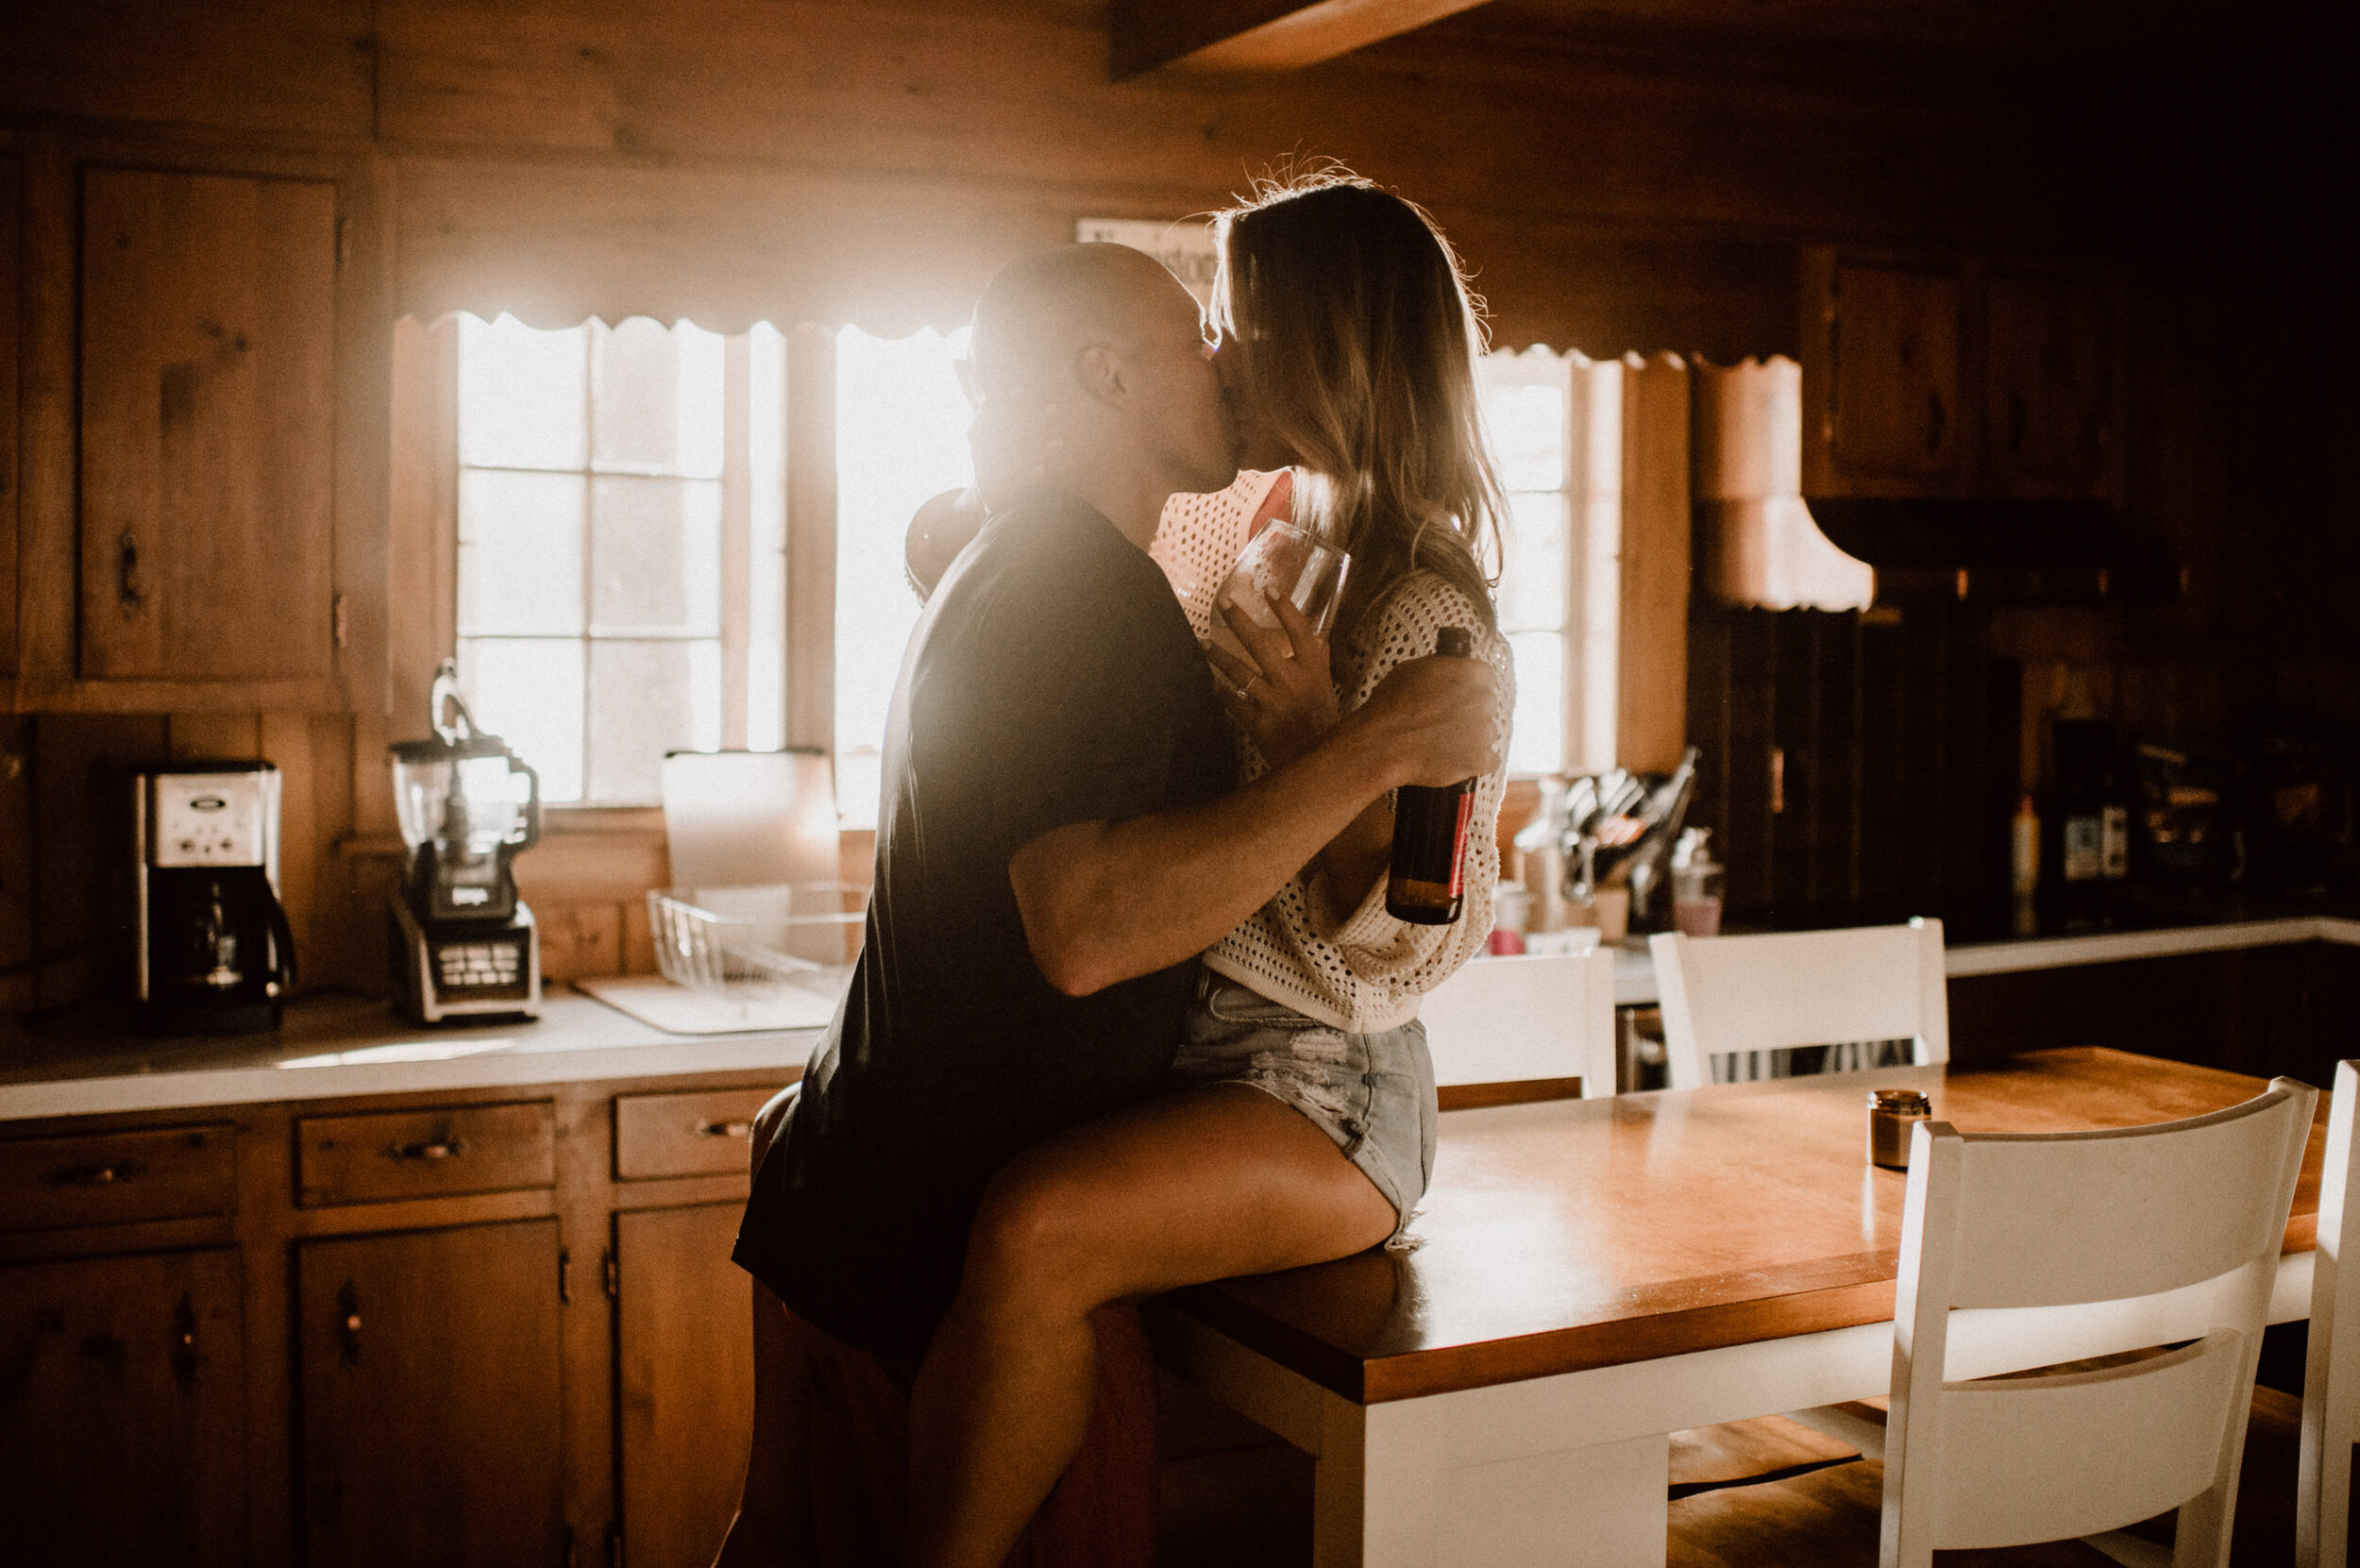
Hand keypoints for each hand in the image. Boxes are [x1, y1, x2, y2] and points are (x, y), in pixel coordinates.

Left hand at [1207, 589, 1339, 768]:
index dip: (1284, 608)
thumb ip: (1317, 663)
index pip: (1300, 630)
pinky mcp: (1259, 724)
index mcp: (1314, 670)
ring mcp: (1274, 703)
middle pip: (1260, 643)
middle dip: (1238, 620)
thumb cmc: (1324, 722)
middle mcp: (1294, 682)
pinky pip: (1233, 702)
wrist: (1319, 762)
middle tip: (1223, 602)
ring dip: (1218, 655)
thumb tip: (1315, 639)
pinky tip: (1211, 682)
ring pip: (1239, 671)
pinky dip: (1220, 692)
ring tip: (1204, 643)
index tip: (1269, 588)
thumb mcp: (1328, 687)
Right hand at [1351, 653, 1502, 787]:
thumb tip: (1451, 672)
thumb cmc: (1391, 705)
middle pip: (1487, 707)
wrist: (1381, 745)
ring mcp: (1485, 732)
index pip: (1485, 677)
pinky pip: (1489, 761)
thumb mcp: (1412, 670)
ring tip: (1442, 744)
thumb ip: (1442, 669)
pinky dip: (1473, 764)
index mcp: (1471, 673)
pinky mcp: (1480, 761)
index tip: (1456, 698)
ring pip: (1487, 734)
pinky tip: (1452, 761)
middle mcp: (1484, 700)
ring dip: (1471, 739)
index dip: (1469, 689)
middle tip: (1445, 723)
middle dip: (1471, 714)